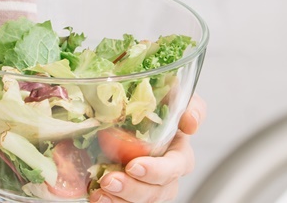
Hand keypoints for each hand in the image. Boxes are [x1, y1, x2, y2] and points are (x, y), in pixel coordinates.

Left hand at [92, 95, 206, 202]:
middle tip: (110, 180)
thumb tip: (191, 123)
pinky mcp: (129, 192)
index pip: (177, 166)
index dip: (157, 170)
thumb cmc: (155, 103)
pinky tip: (95, 195)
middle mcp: (166, 174)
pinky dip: (110, 202)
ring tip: (100, 192)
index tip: (134, 166)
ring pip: (141, 201)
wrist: (126, 109)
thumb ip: (190, 103)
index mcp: (179, 152)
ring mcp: (147, 186)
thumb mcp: (175, 94)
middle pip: (158, 191)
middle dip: (134, 188)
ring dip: (120, 199)